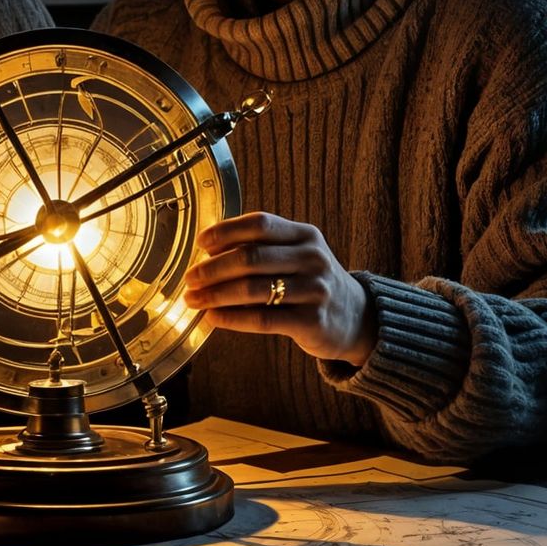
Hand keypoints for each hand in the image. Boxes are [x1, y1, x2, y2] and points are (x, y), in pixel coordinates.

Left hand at [182, 211, 375, 367]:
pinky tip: (213, 318)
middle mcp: (313, 258)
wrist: (357, 318)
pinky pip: (262, 319)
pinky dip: (232, 318)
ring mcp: (315, 290)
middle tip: (189, 278)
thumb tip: (207, 253)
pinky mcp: (312, 321)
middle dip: (213, 268)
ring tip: (194, 300)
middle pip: (251, 257)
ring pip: (253, 289)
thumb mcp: (297, 255)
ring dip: (215, 295)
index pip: (260, 224)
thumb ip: (261, 249)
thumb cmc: (312, 282)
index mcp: (305, 235)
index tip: (201, 243)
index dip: (226, 231)